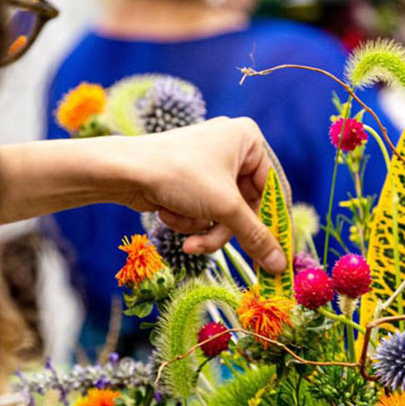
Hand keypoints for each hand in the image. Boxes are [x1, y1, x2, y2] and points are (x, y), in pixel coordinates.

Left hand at [116, 117, 287, 273]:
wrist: (123, 171)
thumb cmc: (179, 176)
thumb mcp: (224, 208)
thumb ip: (256, 237)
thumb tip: (281, 266)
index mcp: (249, 139)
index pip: (275, 189)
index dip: (275, 225)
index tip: (279, 256)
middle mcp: (232, 148)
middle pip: (246, 207)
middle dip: (224, 230)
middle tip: (219, 253)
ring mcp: (210, 165)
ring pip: (223, 214)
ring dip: (203, 229)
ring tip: (185, 235)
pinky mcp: (190, 182)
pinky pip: (203, 211)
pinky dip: (188, 220)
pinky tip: (168, 213)